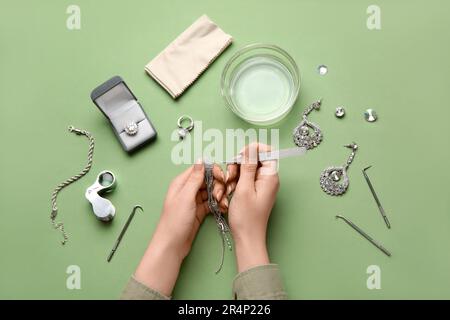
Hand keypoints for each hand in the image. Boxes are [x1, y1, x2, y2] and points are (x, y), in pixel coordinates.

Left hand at [134, 162, 224, 296]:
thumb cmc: (175, 221)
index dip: (213, 171)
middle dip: (217, 185)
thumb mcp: (185, 197)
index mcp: (182, 183)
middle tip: (220, 195)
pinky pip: (211, 203)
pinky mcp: (199, 211)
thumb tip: (200, 160)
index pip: (200, 169)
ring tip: (222, 204)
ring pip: (211, 191)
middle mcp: (188, 189)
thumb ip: (194, 178)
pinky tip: (222, 209)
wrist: (172, 245)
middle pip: (208, 180)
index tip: (222, 178)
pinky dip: (217, 204)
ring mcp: (194, 201)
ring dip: (219, 196)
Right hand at [226, 143, 279, 271]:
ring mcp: (261, 185)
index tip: (240, 157)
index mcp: (270, 176)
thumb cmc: (247, 217)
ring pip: (246, 168)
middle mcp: (268, 179)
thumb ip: (247, 165)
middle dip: (239, 164)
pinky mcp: (254, 190)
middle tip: (230, 176)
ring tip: (229, 187)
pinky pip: (244, 179)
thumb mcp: (244, 188)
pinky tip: (230, 192)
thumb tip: (251, 147)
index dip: (252, 151)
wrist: (247, 237)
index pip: (267, 152)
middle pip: (254, 159)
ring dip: (235, 174)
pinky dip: (235, 182)